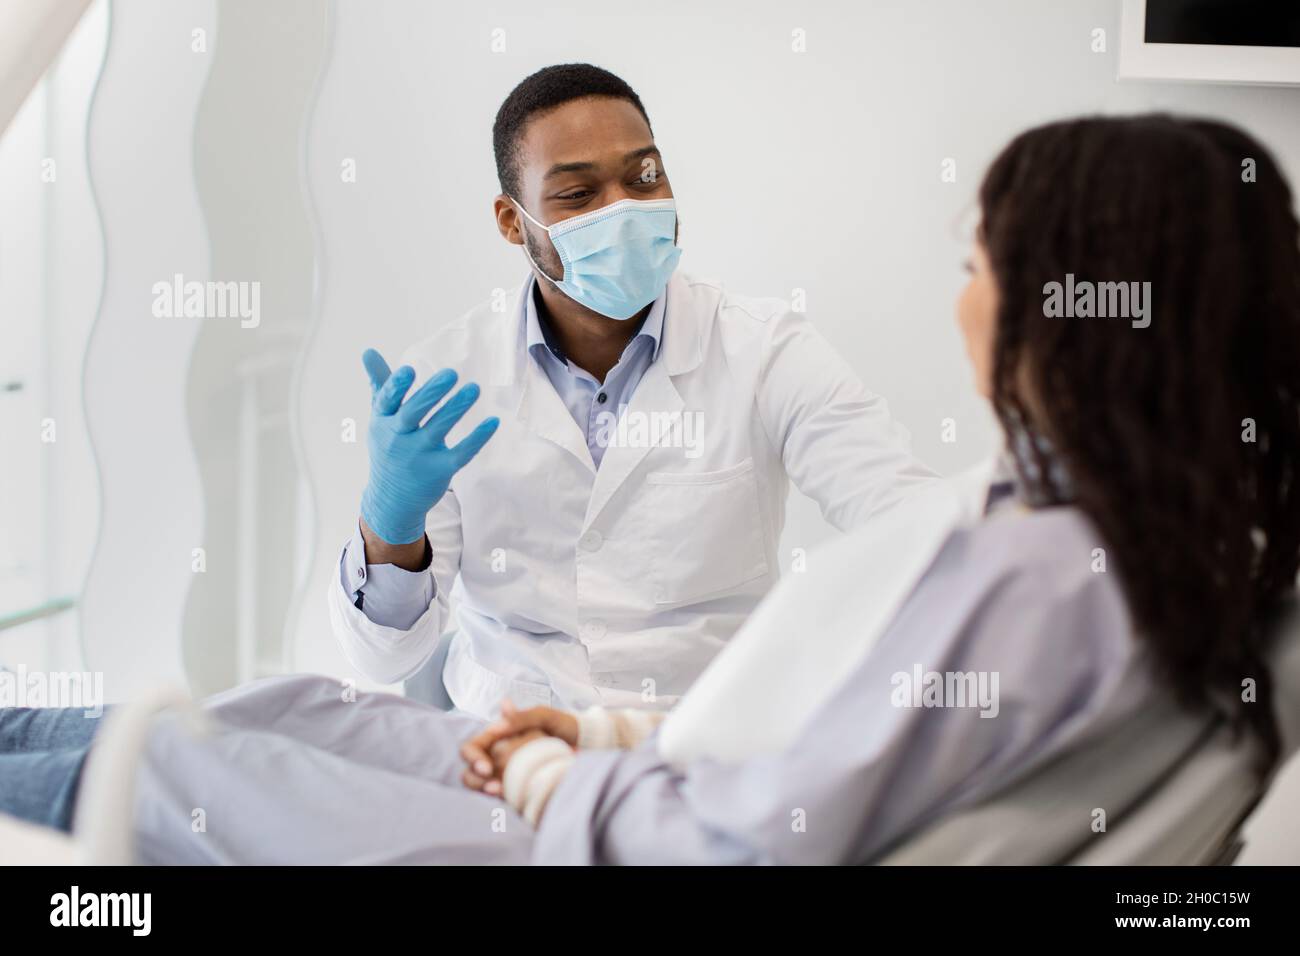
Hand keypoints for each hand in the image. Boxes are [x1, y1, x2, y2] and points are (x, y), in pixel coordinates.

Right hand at [358, 349, 499, 544]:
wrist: (392, 498)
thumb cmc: (388, 446)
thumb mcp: (380, 417)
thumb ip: (380, 384)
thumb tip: (367, 350)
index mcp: (383, 421)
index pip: (387, 401)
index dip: (396, 386)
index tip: (409, 370)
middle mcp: (398, 438)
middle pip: (413, 413)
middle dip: (431, 393)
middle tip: (451, 373)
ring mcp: (419, 455)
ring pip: (438, 430)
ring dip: (456, 409)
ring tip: (474, 388)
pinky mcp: (440, 470)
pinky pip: (461, 453)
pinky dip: (477, 438)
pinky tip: (493, 421)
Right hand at [460, 701, 579, 794]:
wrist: (586, 744)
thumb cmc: (563, 725)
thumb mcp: (544, 716)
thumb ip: (521, 717)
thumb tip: (498, 719)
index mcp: (498, 736)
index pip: (472, 747)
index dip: (472, 757)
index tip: (486, 767)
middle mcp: (497, 756)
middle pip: (470, 771)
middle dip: (476, 780)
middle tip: (493, 785)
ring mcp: (506, 774)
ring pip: (482, 786)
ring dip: (486, 791)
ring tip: (501, 793)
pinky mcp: (516, 788)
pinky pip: (502, 797)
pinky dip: (502, 799)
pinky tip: (511, 798)